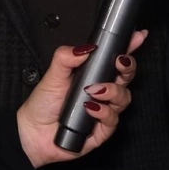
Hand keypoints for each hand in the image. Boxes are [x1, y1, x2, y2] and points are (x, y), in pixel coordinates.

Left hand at [15, 31, 143, 166]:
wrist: (31, 132)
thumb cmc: (42, 105)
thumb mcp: (53, 74)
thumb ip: (66, 56)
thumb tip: (86, 47)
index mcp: (93, 75)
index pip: (115, 59)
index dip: (129, 47)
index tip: (137, 37)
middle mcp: (101, 92)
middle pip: (126, 77)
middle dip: (128, 67)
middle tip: (120, 62)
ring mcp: (103, 111)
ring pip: (124, 98)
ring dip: (113, 91)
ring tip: (94, 90)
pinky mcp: (101, 130)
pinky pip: (113, 120)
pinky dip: (104, 112)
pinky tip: (91, 108)